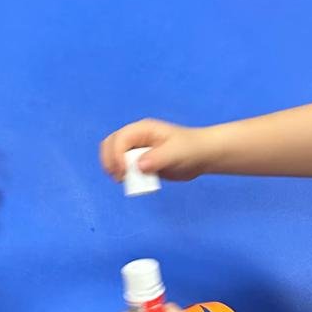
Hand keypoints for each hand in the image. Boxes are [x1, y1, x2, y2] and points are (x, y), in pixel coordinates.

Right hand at [100, 118, 215, 182]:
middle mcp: (136, 137)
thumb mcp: (176, 153)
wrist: (201, 156)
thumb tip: (138, 166)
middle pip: (110, 144)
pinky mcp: (139, 162)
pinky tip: (132, 182)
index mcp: (142, 129)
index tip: (124, 172)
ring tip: (124, 180)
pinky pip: (123, 167)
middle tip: (119, 177)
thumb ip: (157, 158)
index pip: (120, 139)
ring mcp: (136, 149)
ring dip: (114, 168)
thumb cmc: (191, 149)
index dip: (117, 155)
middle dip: (109, 161)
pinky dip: (122, 174)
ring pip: (113, 155)